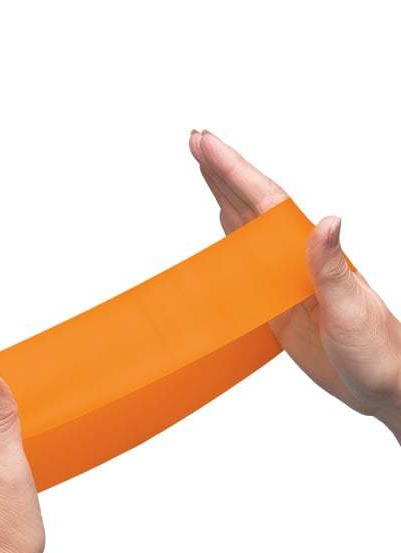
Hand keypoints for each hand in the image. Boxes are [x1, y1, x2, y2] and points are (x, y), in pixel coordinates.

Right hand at [189, 130, 400, 439]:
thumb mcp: (352, 308)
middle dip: (222, 171)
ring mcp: (282, 278)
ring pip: (246, 227)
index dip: (234, 171)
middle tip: (196, 142)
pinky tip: (223, 223)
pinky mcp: (275, 302)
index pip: (266, 202)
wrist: (383, 384)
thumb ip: (331, 267)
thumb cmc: (376, 350)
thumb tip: (327, 221)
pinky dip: (231, 237)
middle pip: (251, 204)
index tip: (206, 145)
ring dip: (223, 195)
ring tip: (203, 170)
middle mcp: (293, 258)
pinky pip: (245, 263)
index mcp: (310, 252)